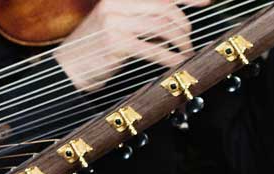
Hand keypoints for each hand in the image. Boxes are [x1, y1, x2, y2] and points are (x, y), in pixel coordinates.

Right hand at [52, 0, 211, 91]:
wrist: (68, 67)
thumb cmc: (96, 47)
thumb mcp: (116, 22)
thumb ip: (141, 16)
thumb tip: (174, 19)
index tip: (205, 1)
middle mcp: (116, 3)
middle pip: (164, 8)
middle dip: (183, 24)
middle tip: (189, 38)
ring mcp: (115, 22)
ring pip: (162, 26)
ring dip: (179, 41)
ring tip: (184, 51)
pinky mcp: (115, 43)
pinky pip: (152, 47)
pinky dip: (169, 55)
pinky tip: (175, 61)